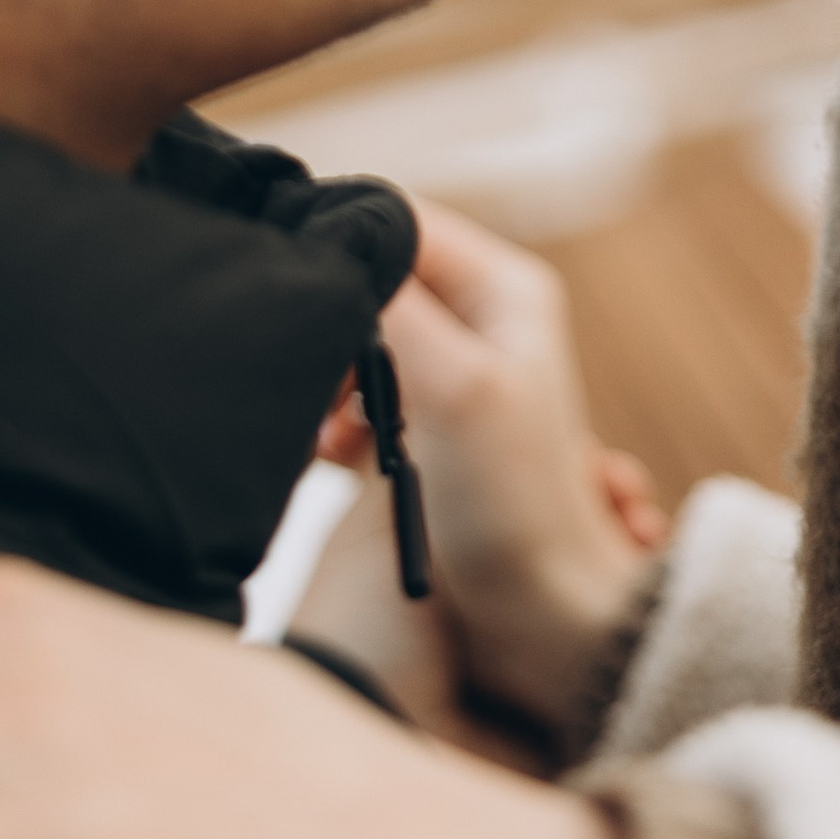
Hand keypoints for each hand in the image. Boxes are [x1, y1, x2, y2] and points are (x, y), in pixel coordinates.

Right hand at [315, 202, 663, 734]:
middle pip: (380, 282)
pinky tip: (334, 460)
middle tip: (313, 386)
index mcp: (504, 289)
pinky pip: (366, 393)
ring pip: (366, 340)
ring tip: (324, 434)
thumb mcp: (455, 389)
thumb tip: (343, 243)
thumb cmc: (515, 503)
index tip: (299, 297)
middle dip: (336, 328)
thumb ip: (398, 311)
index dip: (346, 250)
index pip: (404, 222)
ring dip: (332, 381)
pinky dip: (341, 420)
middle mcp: (485, 318)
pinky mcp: (433, 425)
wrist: (540, 615)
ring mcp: (459, 373)